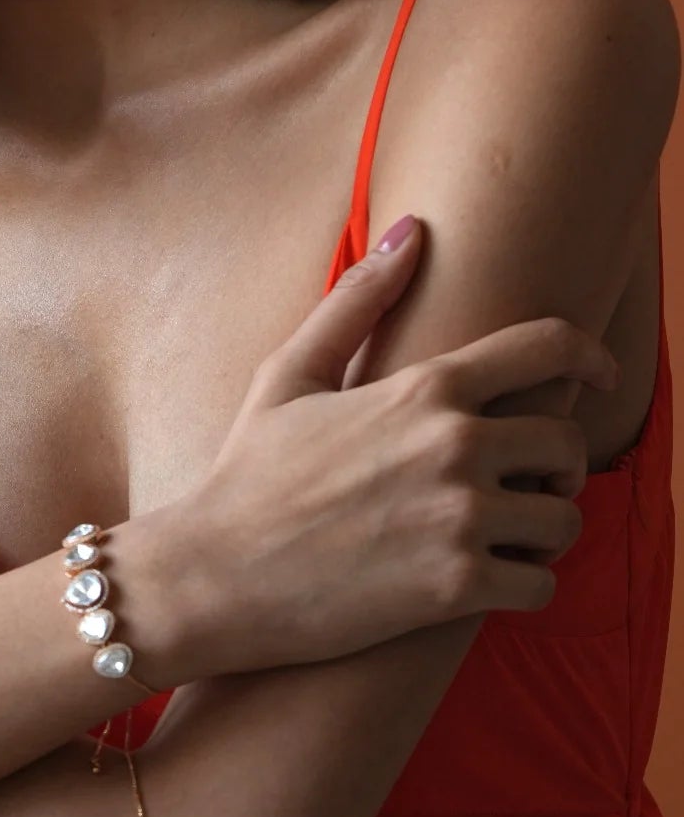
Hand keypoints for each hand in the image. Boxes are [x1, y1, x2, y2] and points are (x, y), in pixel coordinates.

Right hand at [144, 217, 618, 682]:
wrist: (214, 575)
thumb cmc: (250, 469)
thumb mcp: (291, 371)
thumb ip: (359, 299)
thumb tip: (412, 228)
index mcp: (425, 386)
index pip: (548, 347)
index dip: (589, 355)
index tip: (601, 372)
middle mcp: (456, 445)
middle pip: (569, 442)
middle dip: (557, 462)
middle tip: (525, 479)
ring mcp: (461, 518)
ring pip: (565, 520)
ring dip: (544, 527)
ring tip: (505, 531)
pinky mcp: (458, 588)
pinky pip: (541, 585)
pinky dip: (524, 584)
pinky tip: (487, 578)